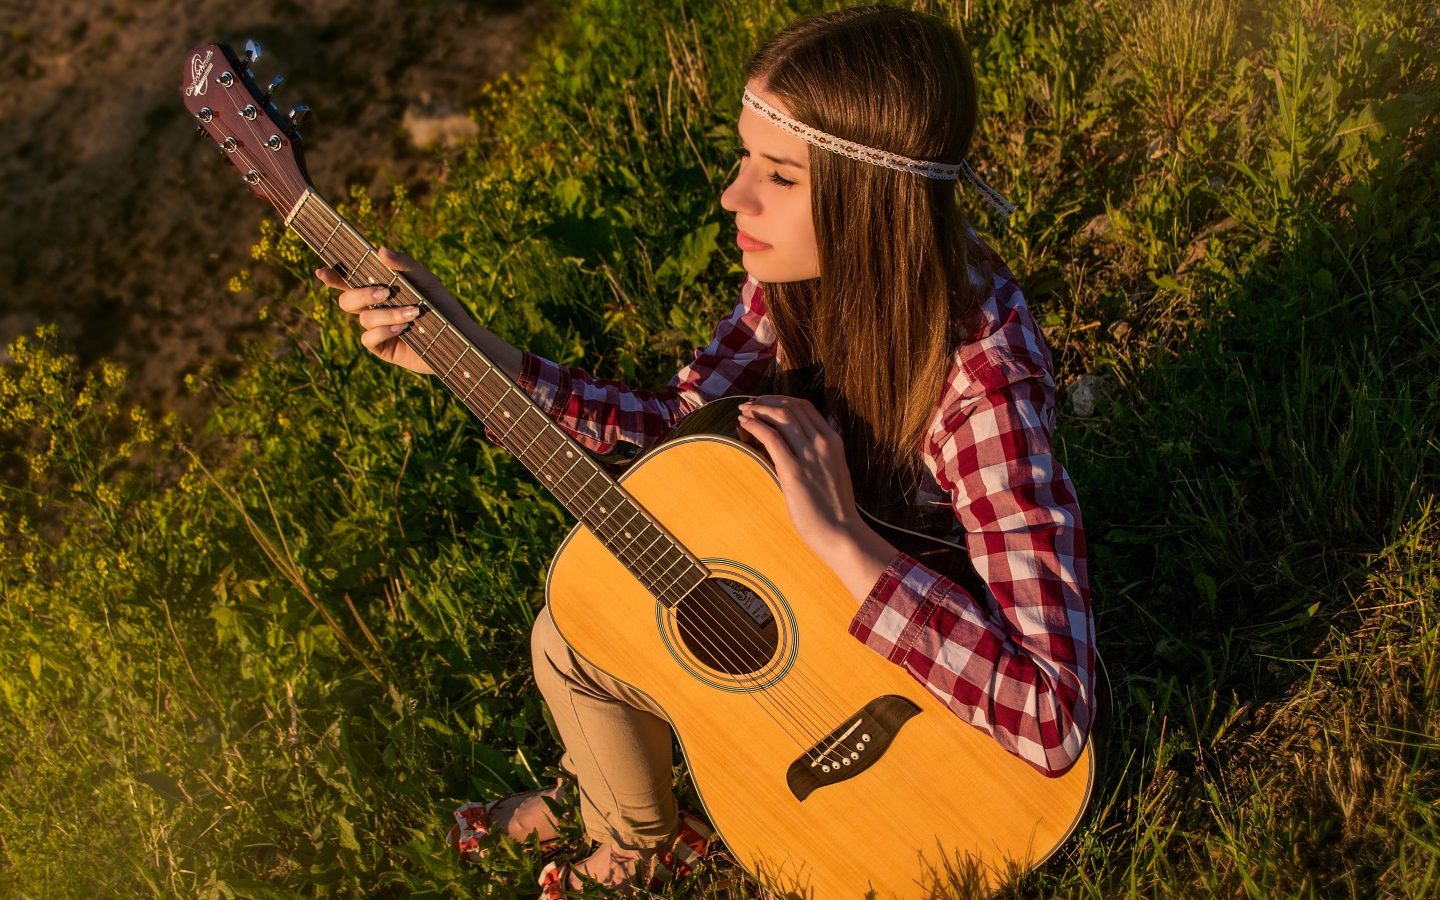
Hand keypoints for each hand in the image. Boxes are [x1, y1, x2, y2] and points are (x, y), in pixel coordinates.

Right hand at [316, 247, 456, 374]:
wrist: (459, 337)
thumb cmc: (441, 305)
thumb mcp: (426, 281)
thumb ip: (404, 265)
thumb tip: (380, 250)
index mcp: (378, 290)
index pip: (348, 281)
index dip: (333, 277)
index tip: (322, 271)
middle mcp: (372, 309)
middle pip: (347, 300)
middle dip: (361, 294)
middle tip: (384, 292)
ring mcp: (376, 330)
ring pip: (363, 319)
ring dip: (386, 314)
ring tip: (412, 313)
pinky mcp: (382, 349)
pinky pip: (368, 339)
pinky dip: (384, 331)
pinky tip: (402, 329)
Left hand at [737, 396, 898, 600]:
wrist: (841, 533)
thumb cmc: (834, 509)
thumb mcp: (834, 471)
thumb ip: (822, 455)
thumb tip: (803, 445)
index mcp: (833, 441)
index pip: (805, 407)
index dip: (782, 400)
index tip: (766, 402)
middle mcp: (823, 442)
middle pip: (791, 406)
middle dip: (767, 401)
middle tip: (750, 404)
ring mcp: (809, 455)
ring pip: (781, 416)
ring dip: (758, 409)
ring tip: (744, 411)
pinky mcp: (794, 471)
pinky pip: (772, 437)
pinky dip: (755, 425)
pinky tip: (745, 424)